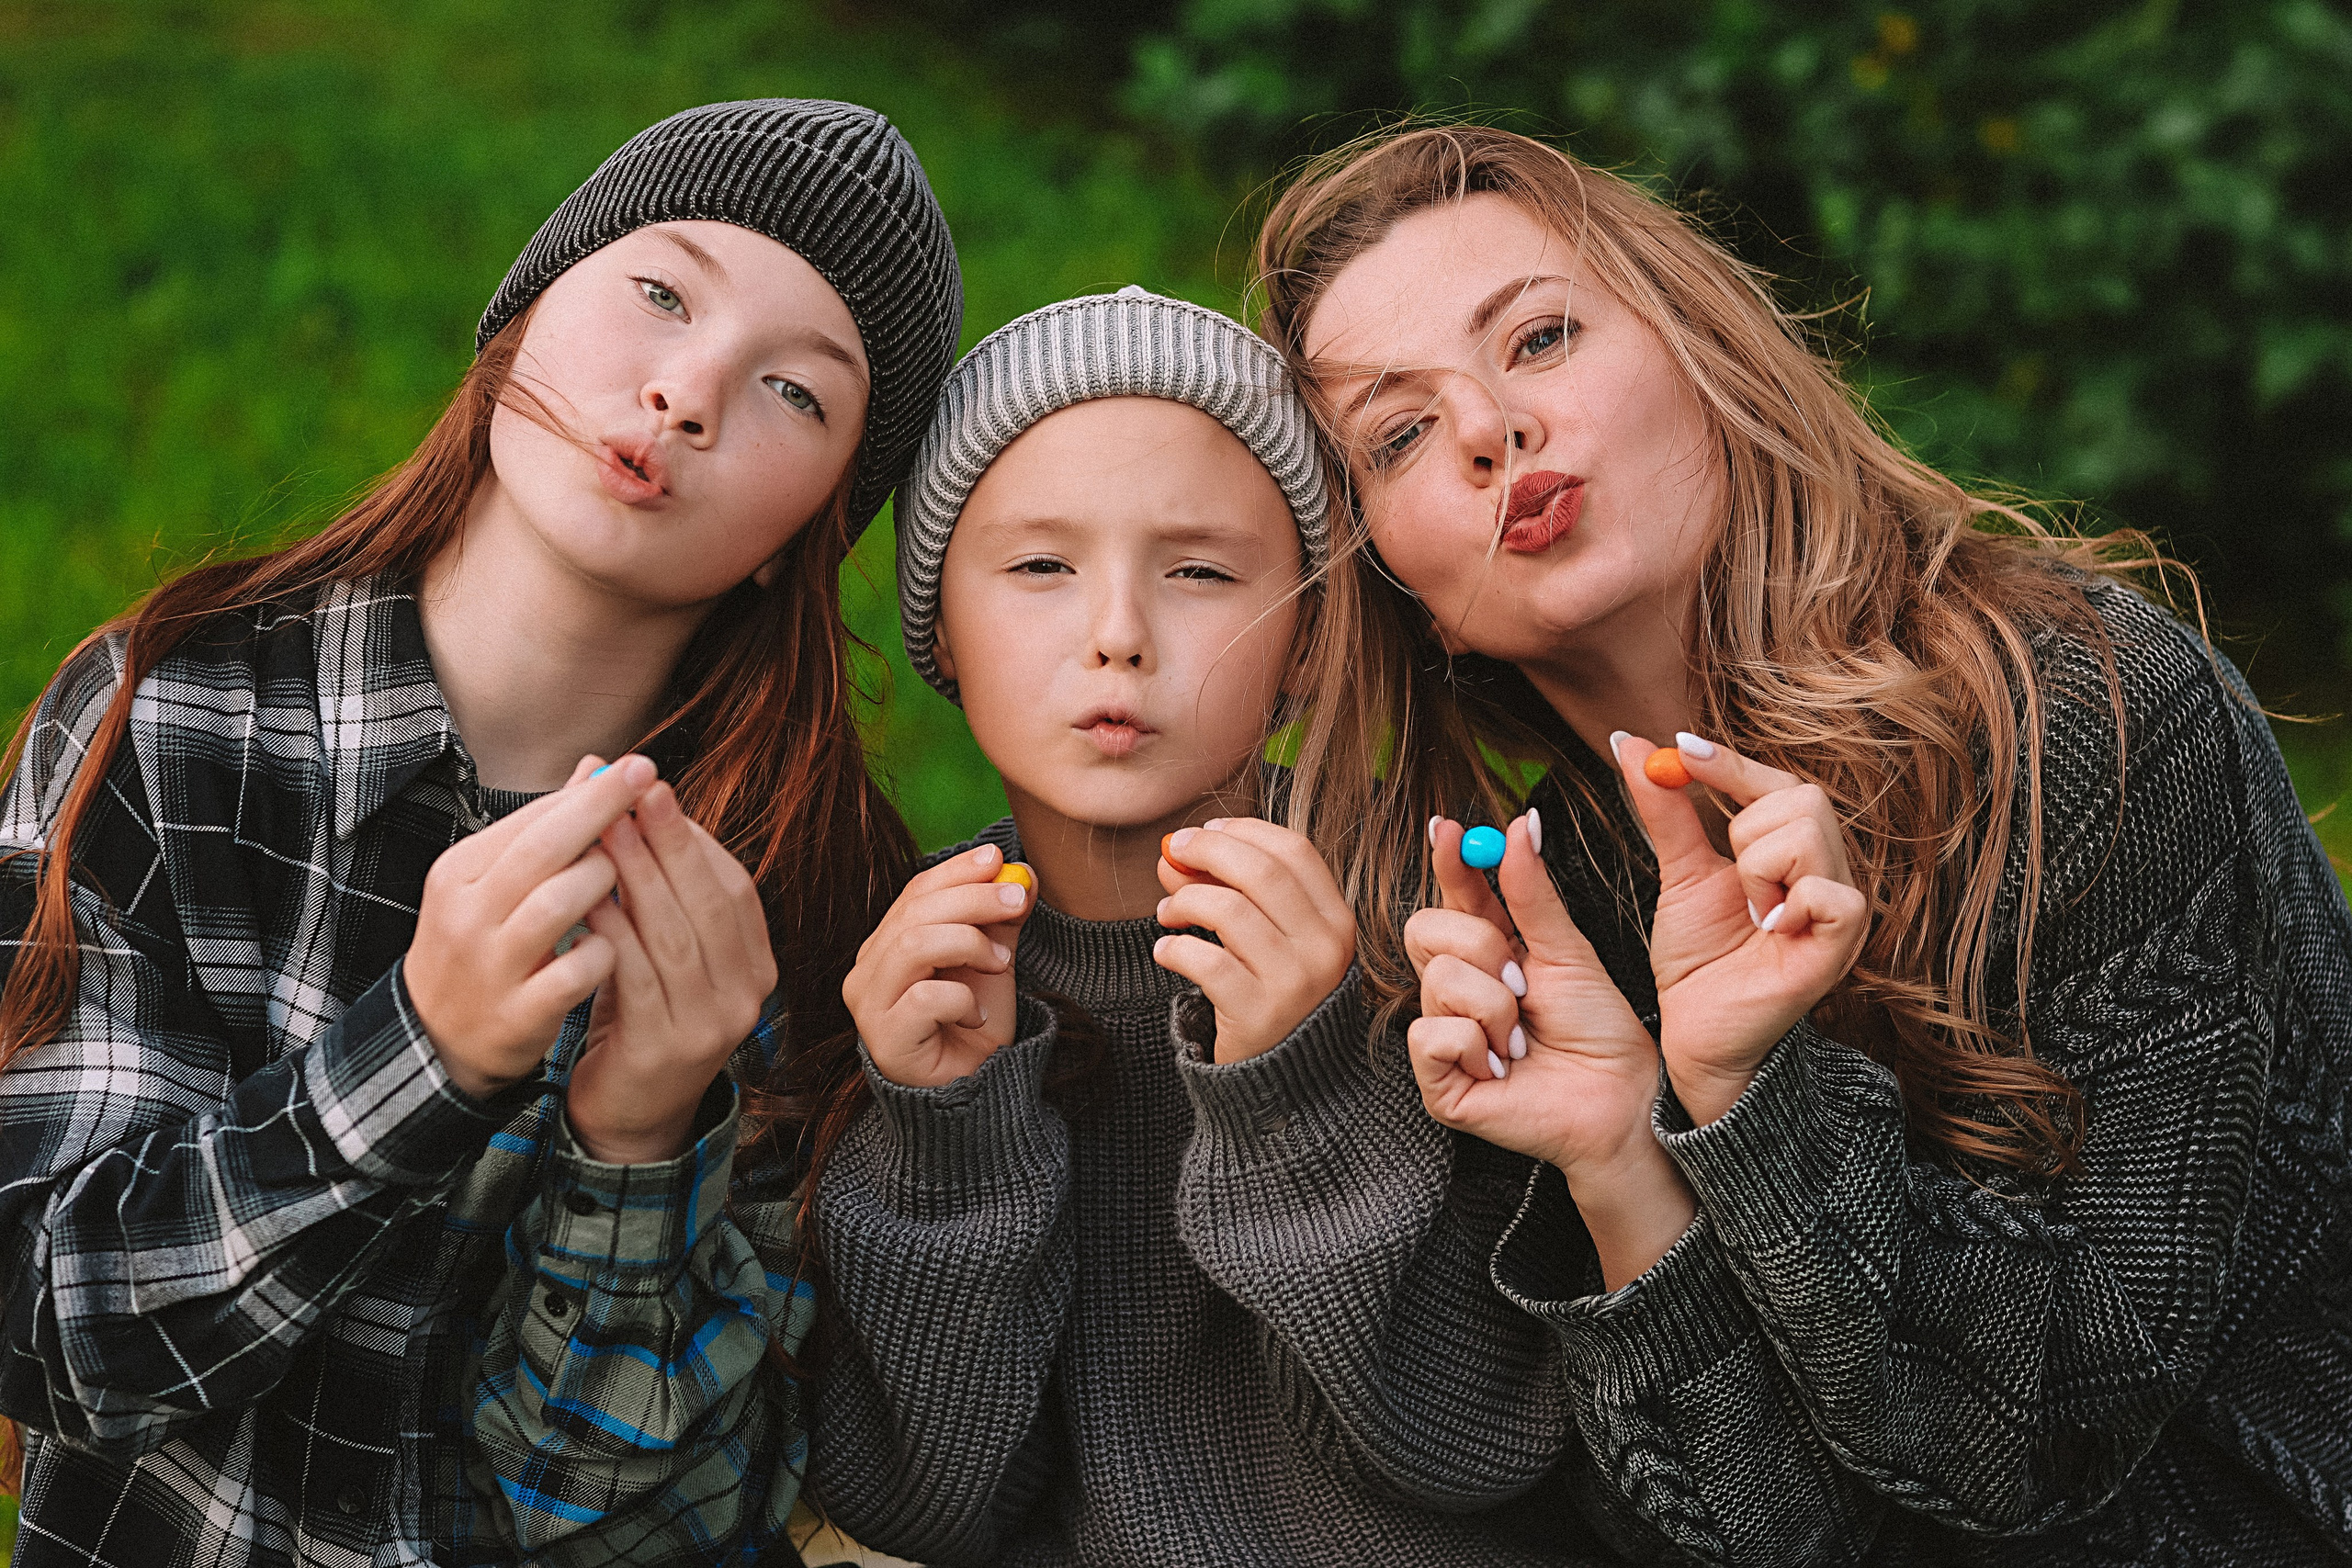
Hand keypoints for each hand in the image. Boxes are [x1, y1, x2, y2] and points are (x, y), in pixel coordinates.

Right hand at [404, 755, 652, 1099]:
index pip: (530, 820)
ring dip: (603, 881)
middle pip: (542, 850)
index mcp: (461, 872)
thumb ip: (547, 828)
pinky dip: (604, 952)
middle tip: (651, 783)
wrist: (438, 1037)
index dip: (590, 793)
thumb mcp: (496, 881)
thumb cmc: (484, 943)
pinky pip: (574, 970)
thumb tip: (598, 766)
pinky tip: (617, 944)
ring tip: (627, 874)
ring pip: (557, 904)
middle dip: (601, 811)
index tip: (639, 765)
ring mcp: (490, 965)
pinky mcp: (517, 1012)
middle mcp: (468, 913)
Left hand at [564, 761, 780, 1163]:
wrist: (631, 1113)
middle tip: (634, 792)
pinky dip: (613, 932)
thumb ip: (661, 890)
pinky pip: (637, 976)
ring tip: (603, 830)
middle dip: (670, 843)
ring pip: (674, 935)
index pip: (735, 889)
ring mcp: (710, 1026)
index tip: (656, 791)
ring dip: (637, 876)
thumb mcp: (665, 952)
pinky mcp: (665, 1049)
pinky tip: (586, 898)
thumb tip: (641, 801)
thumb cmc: (644, 1017)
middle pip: (709, 904)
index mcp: (756, 966)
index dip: (697, 839)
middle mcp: (746, 996)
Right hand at [841, 841, 1035, 1088]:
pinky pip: (924, 998)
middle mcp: (867, 972)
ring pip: (913, 946)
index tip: (998, 858)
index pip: (914, 893)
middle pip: (914, 913)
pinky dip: (961, 998)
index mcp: (886, 946)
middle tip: (1018, 899)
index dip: (956, 871)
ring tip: (1001, 962)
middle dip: (973, 898)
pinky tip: (977, 1015)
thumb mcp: (992, 965)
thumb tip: (1021, 876)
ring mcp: (870, 1006)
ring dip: (969, 943)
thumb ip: (998, 923)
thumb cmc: (973, 1029)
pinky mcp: (885, 1040)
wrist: (972, 1095)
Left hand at [1151, 818, 1355, 1062]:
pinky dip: (1174, 949)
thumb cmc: (1273, 993)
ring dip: (1185, 901)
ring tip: (1167, 913)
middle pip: (1261, 872)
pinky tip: (1165, 952)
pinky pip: (1206, 963)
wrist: (1286, 1079)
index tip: (1208, 829)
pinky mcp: (1259, 1014)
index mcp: (1336, 921)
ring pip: (1229, 911)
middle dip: (1209, 850)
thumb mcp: (1267, 938)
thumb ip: (1228, 890)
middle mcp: (1324, 949)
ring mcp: (1295, 983)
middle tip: (1174, 852)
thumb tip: (1174, 852)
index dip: (1245, 830)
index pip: (1295, 851)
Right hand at [1406, 815, 1694, 1287]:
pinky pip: (1431, 1035)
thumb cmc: (1599, 1032)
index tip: (1448, 829)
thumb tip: (1518, 825)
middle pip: (1424, 929)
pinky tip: (1502, 1067)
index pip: (1451, 896)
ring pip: (1437, 980)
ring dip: (1495, 1007)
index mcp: (1488, 952)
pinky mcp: (1438, 1083)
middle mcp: (1457, 991)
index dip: (1446, 861)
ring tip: (1523, 1039)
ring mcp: (1443, 1036)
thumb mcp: (1567, 951)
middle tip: (1524, 982)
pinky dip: (1477, 1046)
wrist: (1621, 1098)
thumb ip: (1532, 894)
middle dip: (1481, 946)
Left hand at [1610, 733, 1869, 1123]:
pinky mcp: (1842, 945)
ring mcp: (1841, 908)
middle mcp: (1829, 872)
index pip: (1781, 782)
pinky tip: (1770, 929)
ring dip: (1758, 871)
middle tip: (1732, 887)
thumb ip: (1665, 810)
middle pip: (1802, 797)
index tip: (1680, 749)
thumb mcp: (1678, 873)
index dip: (1731, 763)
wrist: (1696, 1031)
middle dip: (1745, 830)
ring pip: (1807, 835)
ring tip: (1750, 915)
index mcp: (1796, 852)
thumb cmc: (1700, 959)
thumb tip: (1630, 744)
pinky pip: (1831, 893)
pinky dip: (1790, 903)